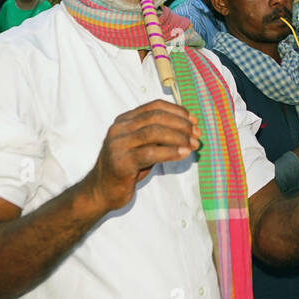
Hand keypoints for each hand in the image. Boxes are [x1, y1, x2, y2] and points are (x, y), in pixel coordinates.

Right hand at [83, 101, 200, 214]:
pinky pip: (150, 152)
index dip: (177, 111)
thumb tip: (189, 130)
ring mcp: (118, 144)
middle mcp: (119, 128)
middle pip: (156, 117)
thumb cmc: (126, 169)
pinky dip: (170, 152)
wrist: (101, 192)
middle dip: (181, 124)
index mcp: (124, 120)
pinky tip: (183, 154)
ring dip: (178, 137)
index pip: (154, 106)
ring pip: (154, 132)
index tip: (194, 119)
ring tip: (193, 145)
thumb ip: (159, 136)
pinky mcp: (121, 162)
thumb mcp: (143, 147)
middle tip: (197, 134)